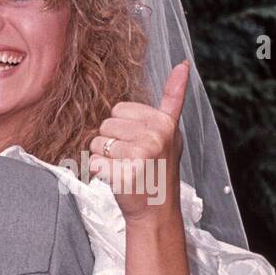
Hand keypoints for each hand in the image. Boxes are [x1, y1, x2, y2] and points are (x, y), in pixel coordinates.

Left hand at [87, 61, 189, 224]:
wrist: (156, 210)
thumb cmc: (157, 169)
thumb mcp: (169, 131)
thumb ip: (172, 99)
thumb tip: (183, 64)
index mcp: (163, 122)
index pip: (118, 109)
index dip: (121, 128)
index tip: (139, 144)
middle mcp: (154, 137)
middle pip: (105, 125)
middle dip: (110, 143)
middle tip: (129, 160)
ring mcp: (140, 156)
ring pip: (96, 144)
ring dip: (103, 158)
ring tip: (123, 169)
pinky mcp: (124, 175)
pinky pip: (92, 163)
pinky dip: (98, 173)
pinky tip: (116, 180)